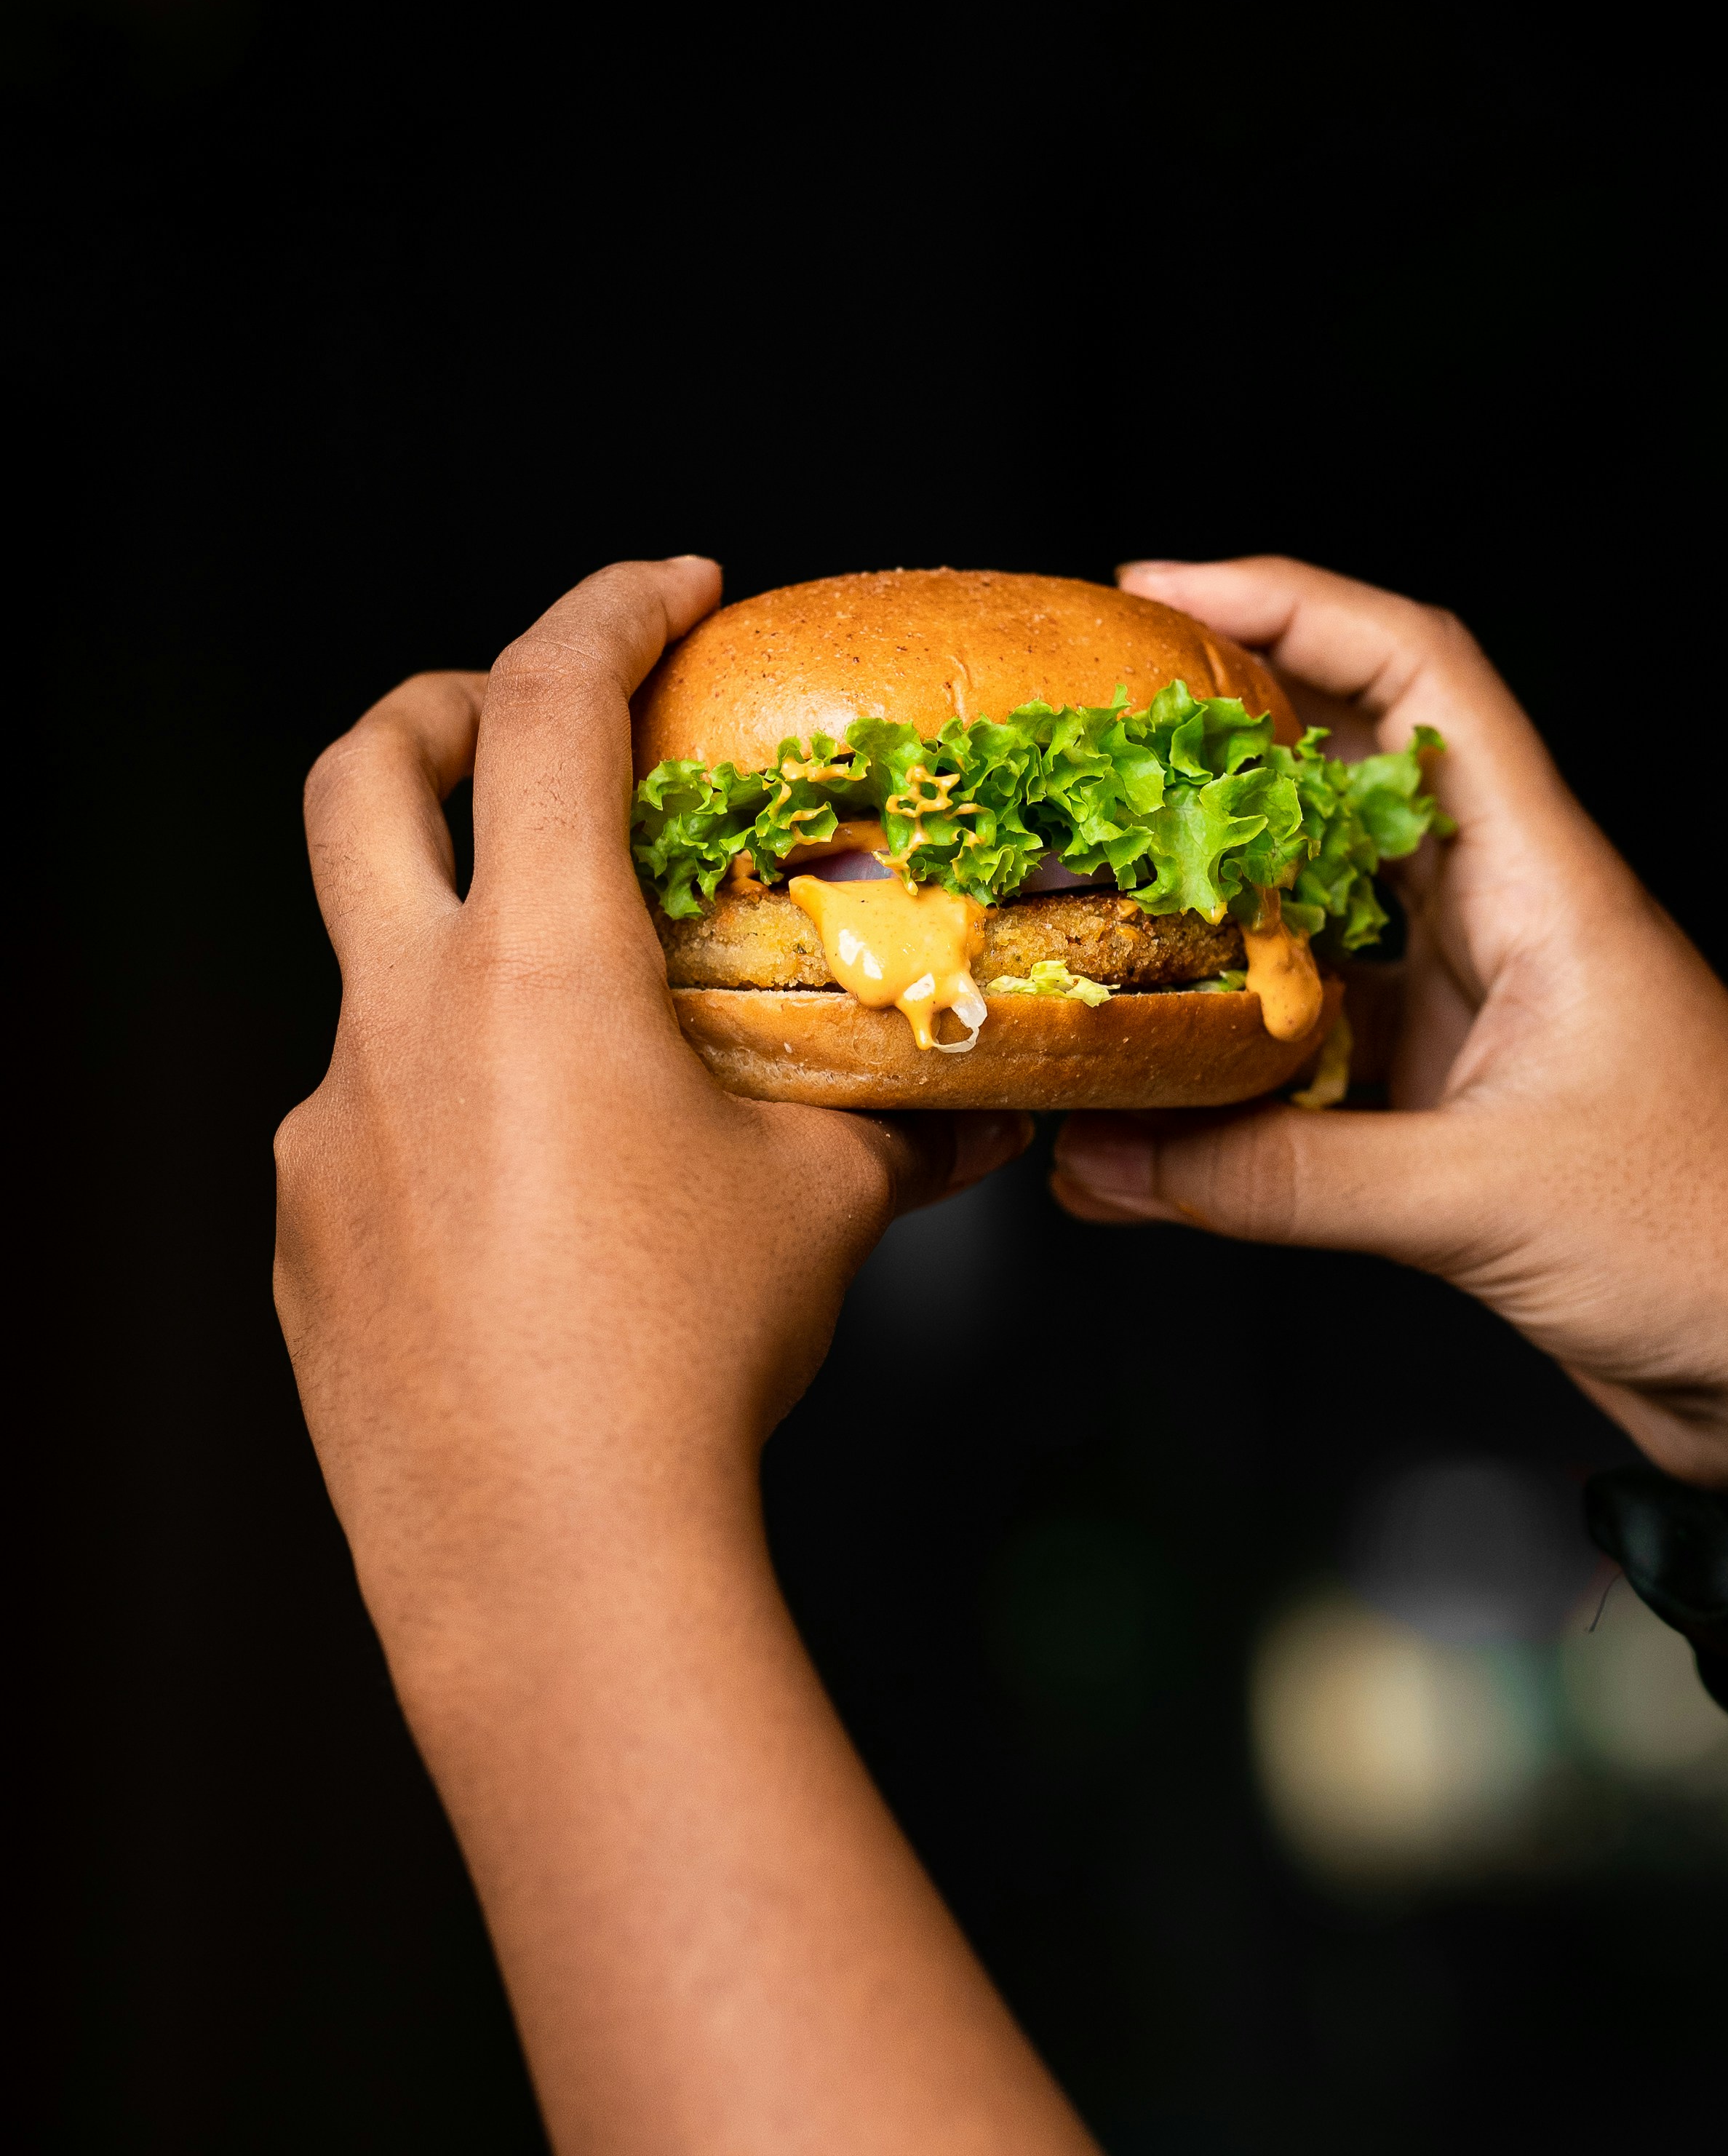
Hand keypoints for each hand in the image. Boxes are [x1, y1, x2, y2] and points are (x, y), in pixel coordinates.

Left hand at [274, 560, 1249, 2155]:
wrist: (558, 1568)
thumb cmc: (704, 1360)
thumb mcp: (826, 1207)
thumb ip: (899, 1120)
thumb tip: (992, 1098)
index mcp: (537, 967)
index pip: (546, 706)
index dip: (606, 609)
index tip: (670, 588)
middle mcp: (403, 1020)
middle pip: (363, 773)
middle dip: (439, 706)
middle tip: (514, 715)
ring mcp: (331, 1130)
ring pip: (372, 976)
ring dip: (460, 955)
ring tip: (584, 1049)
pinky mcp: (307, 1236)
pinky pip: (368, 1123)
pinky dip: (444, 1107)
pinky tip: (534, 1205)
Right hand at [1054, 557, 1727, 1491]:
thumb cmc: (1723, 1240)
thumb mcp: (1486, 1198)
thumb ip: (1279, 1180)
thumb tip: (1107, 1157)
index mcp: (1545, 882)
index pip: (1418, 674)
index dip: (1289, 607)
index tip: (1157, 599)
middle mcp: (1507, 924)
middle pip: (1342, 778)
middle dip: (1212, 749)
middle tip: (1079, 751)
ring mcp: (1479, 1014)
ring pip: (1315, 922)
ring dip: (1207, 918)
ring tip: (1078, 910)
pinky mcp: (1456, 1108)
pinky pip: (1315, 1053)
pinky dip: (1228, 1067)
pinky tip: (1142, 1105)